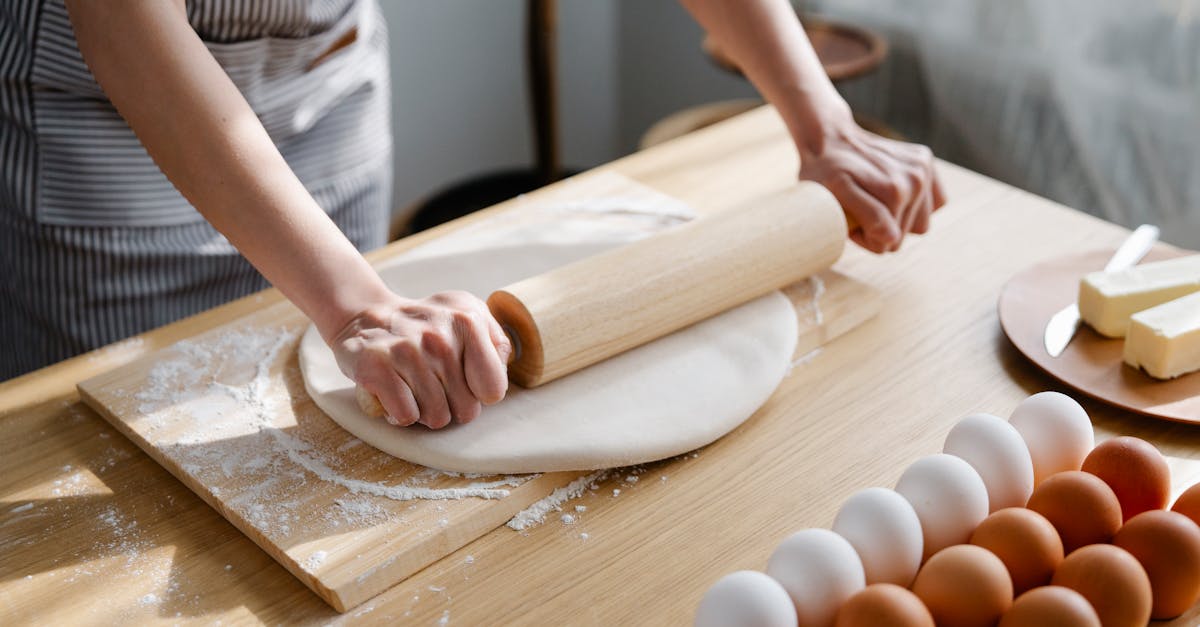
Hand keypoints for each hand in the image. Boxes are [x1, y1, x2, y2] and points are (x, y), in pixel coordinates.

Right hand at [330, 291, 510, 428]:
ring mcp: (406, 350)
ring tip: (413, 385)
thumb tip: (499, 373)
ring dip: (424, 410)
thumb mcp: (469, 316)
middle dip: (452, 405)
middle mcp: (439, 335)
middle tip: (433, 383)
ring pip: (436, 417)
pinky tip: (395, 391)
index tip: (463, 378)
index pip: (494, 390)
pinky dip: (400, 413)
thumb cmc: (427, 326)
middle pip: (466, 410)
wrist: (366, 316)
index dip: (479, 392)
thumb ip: (496, 343)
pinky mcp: (376, 368)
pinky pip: (406, 417)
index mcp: (469, 320)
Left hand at [798, 119, 945, 253]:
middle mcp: (915, 179)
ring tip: (873, 199)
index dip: (865, 236)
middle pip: (904, 234)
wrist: (829, 138)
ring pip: (919, 224)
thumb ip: (867, 217)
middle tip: (859, 207)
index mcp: (894, 192)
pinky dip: (915, 204)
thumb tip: (893, 236)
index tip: (849, 217)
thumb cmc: (824, 175)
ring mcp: (924, 168)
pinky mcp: (926, 160)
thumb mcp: (833, 197)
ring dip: (896, 217)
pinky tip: (893, 192)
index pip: (889, 242)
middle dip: (880, 228)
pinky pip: (936, 203)